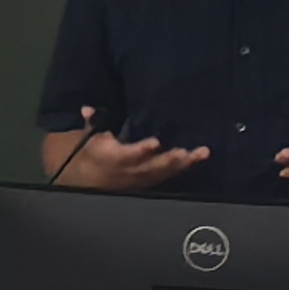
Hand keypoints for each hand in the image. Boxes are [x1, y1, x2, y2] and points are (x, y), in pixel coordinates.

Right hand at [54, 108, 205, 192]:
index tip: (155, 143)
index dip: (141, 150)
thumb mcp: (90, 137)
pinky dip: (185, 167)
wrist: (91, 179)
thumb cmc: (96, 151)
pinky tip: (200, 157)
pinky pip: (170, 175)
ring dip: (184, 163)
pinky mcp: (151, 181)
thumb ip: (92, 121)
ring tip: (201, 153)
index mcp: (114, 158)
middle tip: (183, 152)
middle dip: (168, 160)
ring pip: (164, 173)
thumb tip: (87, 108)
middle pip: (151, 167)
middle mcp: (130, 171)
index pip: (128, 155)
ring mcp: (142, 178)